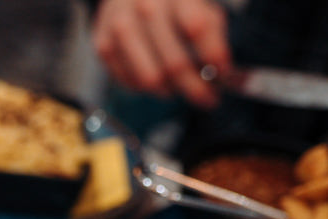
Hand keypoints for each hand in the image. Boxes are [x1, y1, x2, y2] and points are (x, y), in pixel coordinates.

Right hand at [92, 0, 230, 107]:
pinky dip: (146, 89)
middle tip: (208, 99)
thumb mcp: (198, 4)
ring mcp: (120, 27)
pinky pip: (128, 82)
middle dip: (196, 88)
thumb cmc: (169, 3)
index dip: (214, 57)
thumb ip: (212, 33)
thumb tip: (223, 73)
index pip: (197, 28)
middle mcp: (144, 6)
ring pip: (149, 79)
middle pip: (174, 62)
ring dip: (170, 91)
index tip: (225, 76)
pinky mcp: (102, 45)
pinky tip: (156, 80)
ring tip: (180, 89)